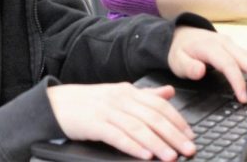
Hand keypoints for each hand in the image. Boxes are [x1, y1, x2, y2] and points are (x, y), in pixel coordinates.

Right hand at [47, 83, 194, 160]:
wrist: (56, 104)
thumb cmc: (90, 103)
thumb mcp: (119, 95)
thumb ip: (145, 95)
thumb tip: (169, 92)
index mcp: (128, 91)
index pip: (159, 104)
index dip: (177, 120)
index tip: (190, 135)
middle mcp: (120, 98)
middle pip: (153, 116)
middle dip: (173, 134)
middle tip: (188, 149)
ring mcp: (107, 110)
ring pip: (138, 127)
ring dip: (157, 144)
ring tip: (171, 156)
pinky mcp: (94, 124)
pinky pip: (117, 136)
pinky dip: (133, 146)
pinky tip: (145, 155)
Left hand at [168, 27, 246, 103]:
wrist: (183, 34)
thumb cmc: (180, 50)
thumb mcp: (176, 60)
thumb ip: (187, 67)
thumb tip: (200, 71)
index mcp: (210, 46)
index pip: (228, 64)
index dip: (237, 81)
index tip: (243, 98)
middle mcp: (225, 43)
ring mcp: (233, 45)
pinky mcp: (237, 49)